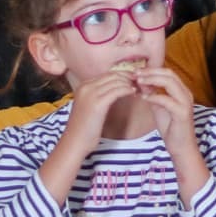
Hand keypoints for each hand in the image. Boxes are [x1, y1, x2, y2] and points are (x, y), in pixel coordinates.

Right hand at [39, 72, 135, 203]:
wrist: (75, 142)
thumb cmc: (84, 129)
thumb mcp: (89, 108)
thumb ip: (99, 97)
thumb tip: (116, 91)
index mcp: (83, 86)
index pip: (107, 74)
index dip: (122, 75)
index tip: (133, 80)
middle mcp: (86, 86)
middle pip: (112, 75)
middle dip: (128, 77)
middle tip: (140, 82)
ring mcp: (91, 93)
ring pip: (116, 81)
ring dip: (130, 83)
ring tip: (139, 88)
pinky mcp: (98, 103)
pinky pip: (117, 90)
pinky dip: (127, 90)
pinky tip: (134, 93)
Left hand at [134, 66, 207, 203]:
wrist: (181, 147)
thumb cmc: (171, 126)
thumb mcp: (159, 106)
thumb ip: (152, 94)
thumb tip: (140, 82)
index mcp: (181, 90)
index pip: (167, 72)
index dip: (151, 70)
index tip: (136, 71)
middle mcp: (186, 93)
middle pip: (169, 74)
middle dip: (150, 72)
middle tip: (135, 74)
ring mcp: (186, 103)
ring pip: (169, 83)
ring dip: (152, 80)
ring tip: (137, 82)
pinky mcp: (183, 113)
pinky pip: (167, 100)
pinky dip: (154, 96)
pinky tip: (143, 98)